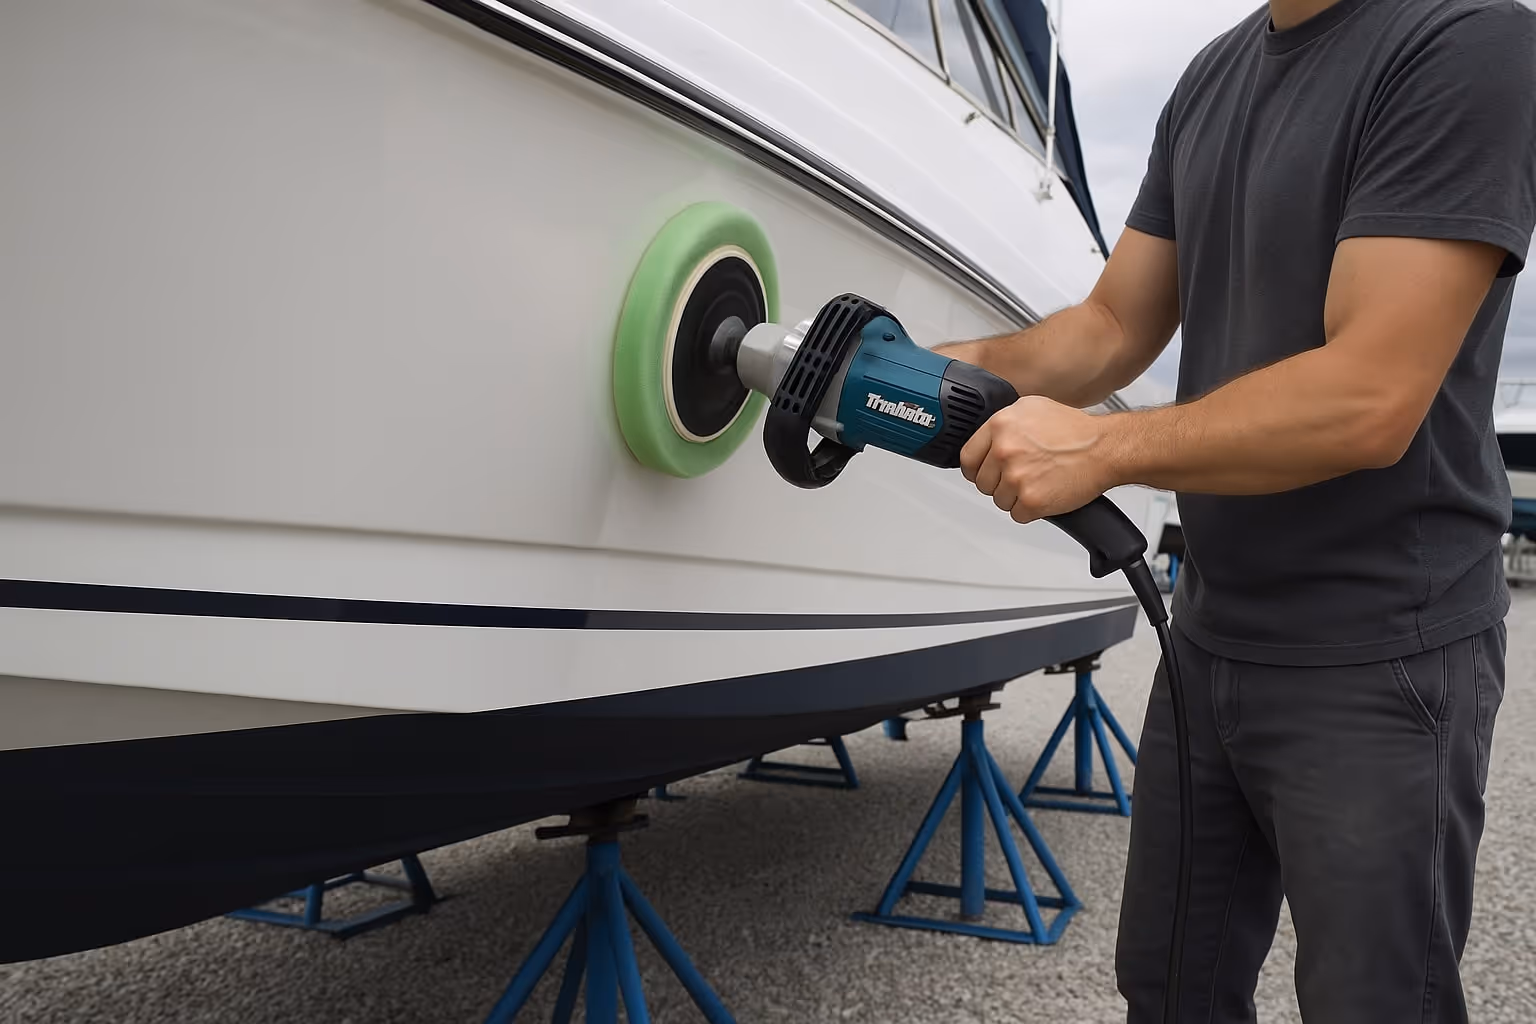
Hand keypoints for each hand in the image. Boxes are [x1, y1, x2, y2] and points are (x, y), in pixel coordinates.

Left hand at [960, 396, 1115, 523]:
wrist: (1105, 448)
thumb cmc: (1075, 431)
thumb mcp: (1031, 408)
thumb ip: (1003, 424)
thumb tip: (986, 439)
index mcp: (1000, 426)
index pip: (967, 458)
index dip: (976, 469)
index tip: (983, 473)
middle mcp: (1004, 450)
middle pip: (982, 483)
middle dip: (999, 483)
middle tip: (1022, 476)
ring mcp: (1016, 477)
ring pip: (999, 501)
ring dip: (1016, 497)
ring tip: (1038, 482)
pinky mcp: (1031, 500)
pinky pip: (1017, 515)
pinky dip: (1031, 510)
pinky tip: (1045, 493)